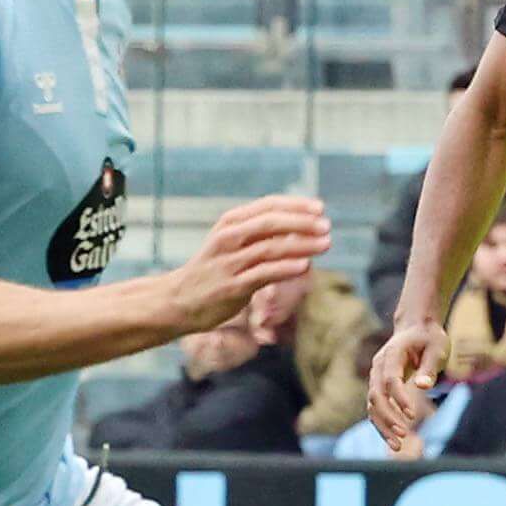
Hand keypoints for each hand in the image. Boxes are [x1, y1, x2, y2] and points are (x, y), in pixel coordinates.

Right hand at [164, 194, 330, 333]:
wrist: (178, 300)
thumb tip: (301, 226)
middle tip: (327, 225)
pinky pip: (264, 274)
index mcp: (230, 222)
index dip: (296, 205)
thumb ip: (260, 234)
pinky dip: (286, 268)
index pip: (267, 205)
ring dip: (302, 244)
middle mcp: (228, 238)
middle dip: (302, 222)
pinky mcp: (232, 286)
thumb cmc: (213, 270)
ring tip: (326, 243)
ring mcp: (229, 262)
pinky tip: (305, 265)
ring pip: (271, 248)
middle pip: (270, 222)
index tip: (320, 208)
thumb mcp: (231, 243)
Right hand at [364, 318, 449, 454]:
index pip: (391, 380)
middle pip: (376, 395)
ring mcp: (376, 376)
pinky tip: (394, 440)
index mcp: (392, 354)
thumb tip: (422, 386)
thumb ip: (429, 368)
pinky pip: (376, 408)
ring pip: (372, 405)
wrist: (417, 328)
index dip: (400, 398)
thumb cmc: (430, 338)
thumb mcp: (437, 349)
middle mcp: (378, 366)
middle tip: (403, 435)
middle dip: (388, 417)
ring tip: (397, 445)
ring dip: (383, 425)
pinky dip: (382, 424)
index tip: (412, 415)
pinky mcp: (379, 386)